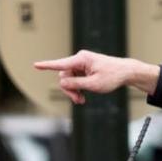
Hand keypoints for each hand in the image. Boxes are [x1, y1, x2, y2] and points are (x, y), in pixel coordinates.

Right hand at [34, 50, 159, 103]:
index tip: (35, 65)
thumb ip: (76, 84)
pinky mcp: (84, 69)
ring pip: (69, 80)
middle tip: (78, 101)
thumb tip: (61, 83)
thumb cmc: (112, 76)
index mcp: (81, 59)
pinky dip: (78, 88)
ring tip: (82, 100)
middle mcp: (79, 59)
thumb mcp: (93, 84)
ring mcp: (81, 64)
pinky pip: (75, 79)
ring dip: (74, 91)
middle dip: (69, 90)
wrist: (125, 72)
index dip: (46, 66)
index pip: (60, 64)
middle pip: (64, 76)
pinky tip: (83, 96)